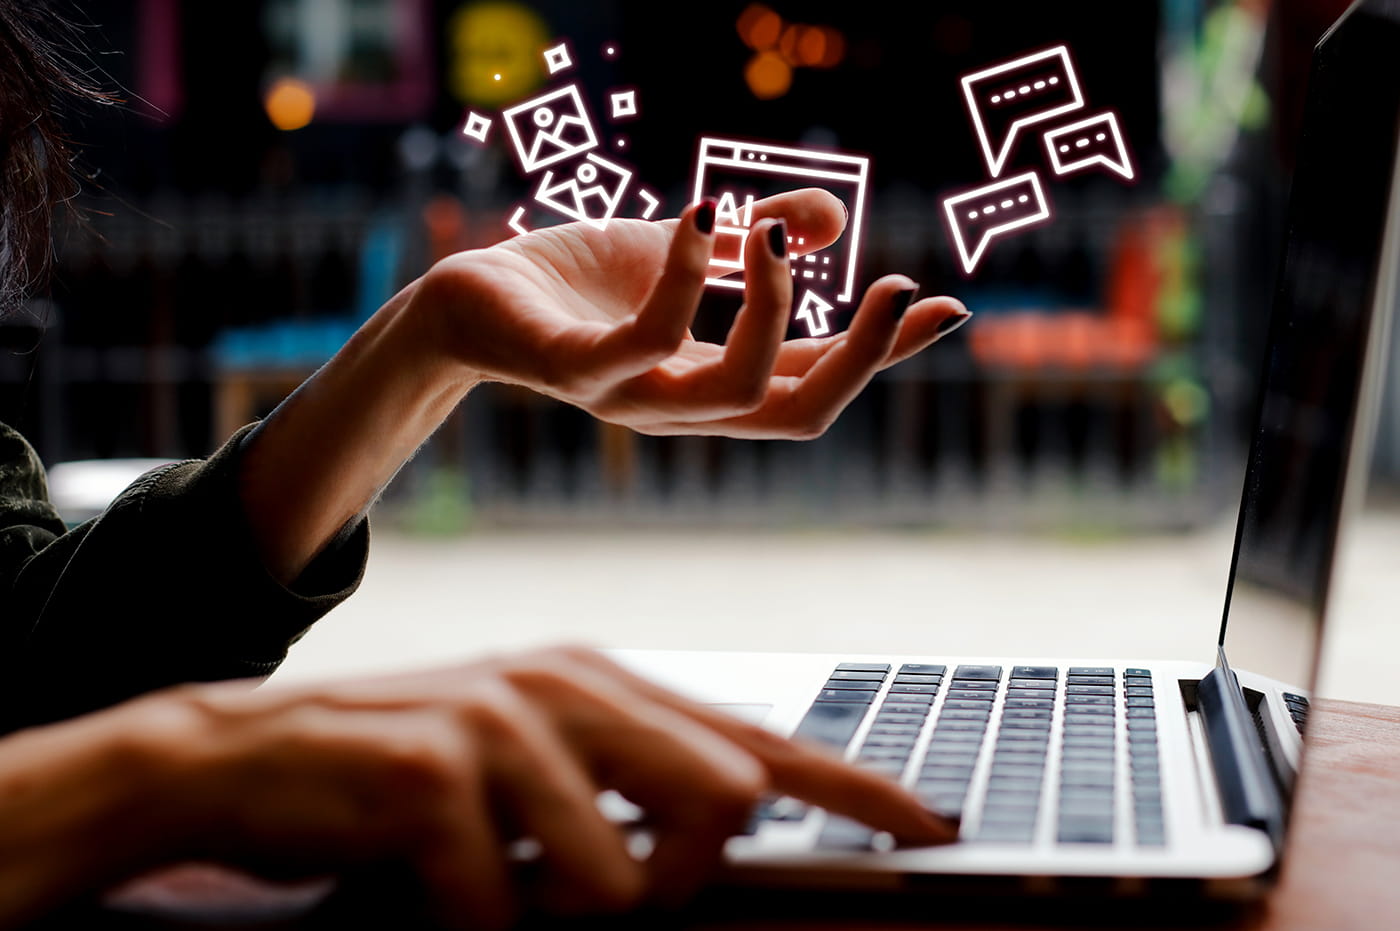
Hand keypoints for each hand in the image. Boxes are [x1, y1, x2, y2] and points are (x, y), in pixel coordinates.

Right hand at [135, 646, 955, 927]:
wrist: (243, 757)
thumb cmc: (403, 775)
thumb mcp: (527, 765)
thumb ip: (624, 787)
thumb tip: (721, 830)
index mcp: (602, 684)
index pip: (756, 743)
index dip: (852, 787)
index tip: (932, 823)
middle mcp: (568, 686)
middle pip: (718, 802)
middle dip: (672, 878)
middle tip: (571, 881)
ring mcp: (503, 721)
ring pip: (612, 880)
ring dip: (546, 909)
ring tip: (475, 869)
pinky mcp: (434, 772)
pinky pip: (499, 909)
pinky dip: (463, 923)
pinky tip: (416, 879)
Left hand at [414, 190, 968, 438]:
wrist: (470, 299)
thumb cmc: (580, 282)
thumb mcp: (684, 250)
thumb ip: (756, 244)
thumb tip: (830, 225)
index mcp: (713, 384)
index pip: (817, 384)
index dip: (884, 353)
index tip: (946, 307)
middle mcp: (682, 406)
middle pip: (799, 412)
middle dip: (862, 356)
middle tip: (894, 284)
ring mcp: (629, 397)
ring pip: (738, 391)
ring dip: (777, 309)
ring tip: (776, 235)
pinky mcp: (574, 371)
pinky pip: (648, 340)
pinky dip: (687, 274)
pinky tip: (701, 212)